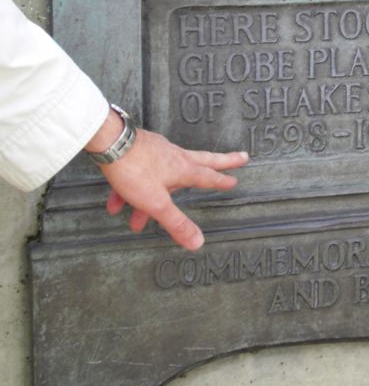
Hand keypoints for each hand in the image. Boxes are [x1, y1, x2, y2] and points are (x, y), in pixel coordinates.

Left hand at [89, 113, 248, 249]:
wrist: (110, 143)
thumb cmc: (135, 170)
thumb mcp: (156, 203)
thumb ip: (176, 223)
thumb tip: (198, 242)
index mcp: (183, 169)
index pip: (209, 177)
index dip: (222, 181)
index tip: (235, 179)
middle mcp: (175, 158)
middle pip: (204, 160)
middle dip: (222, 162)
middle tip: (241, 157)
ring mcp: (158, 152)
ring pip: (163, 175)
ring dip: (154, 196)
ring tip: (139, 216)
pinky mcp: (140, 151)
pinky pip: (140, 175)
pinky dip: (130, 191)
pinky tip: (117, 201)